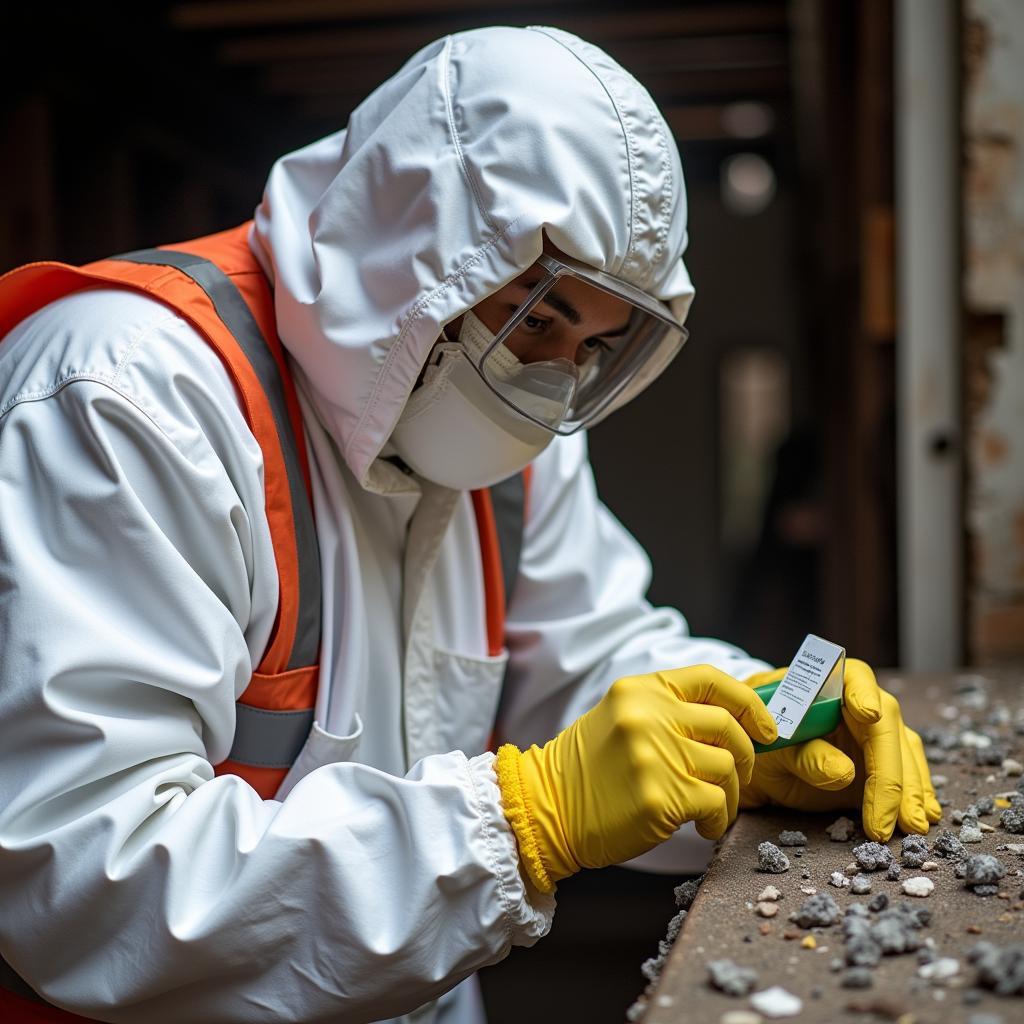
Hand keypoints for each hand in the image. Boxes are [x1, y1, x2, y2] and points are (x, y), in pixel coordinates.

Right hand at [495, 666, 778, 891]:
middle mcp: (649, 714)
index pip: (712, 679)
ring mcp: (654, 754)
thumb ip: (670, 712)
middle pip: (728, 727)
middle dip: (744, 756)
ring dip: (728, 796)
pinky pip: (715, 804)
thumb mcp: (623, 718)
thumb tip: (735, 724)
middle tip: (736, 778)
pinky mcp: (659, 796)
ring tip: (711, 809)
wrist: (546, 808)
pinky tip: (702, 827)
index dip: (750, 703)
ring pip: (726, 769)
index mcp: (641, 689)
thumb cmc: (588, 769)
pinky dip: (718, 820)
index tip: (767, 728)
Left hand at [739, 659, 941, 839]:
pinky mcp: (883, 761)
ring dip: (911, 793)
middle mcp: (863, 702)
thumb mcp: (775, 749)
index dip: (863, 695)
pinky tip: (921, 819)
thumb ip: (806, 756)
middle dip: (892, 775)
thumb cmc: (764, 740)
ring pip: (905, 755)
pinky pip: (907, 775)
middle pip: (887, 729)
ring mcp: (877, 733)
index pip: (854, 680)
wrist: (761, 757)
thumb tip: (845, 772)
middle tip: (890, 818)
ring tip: (913, 827)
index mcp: (830, 684)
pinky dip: (915, 798)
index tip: (869, 713)